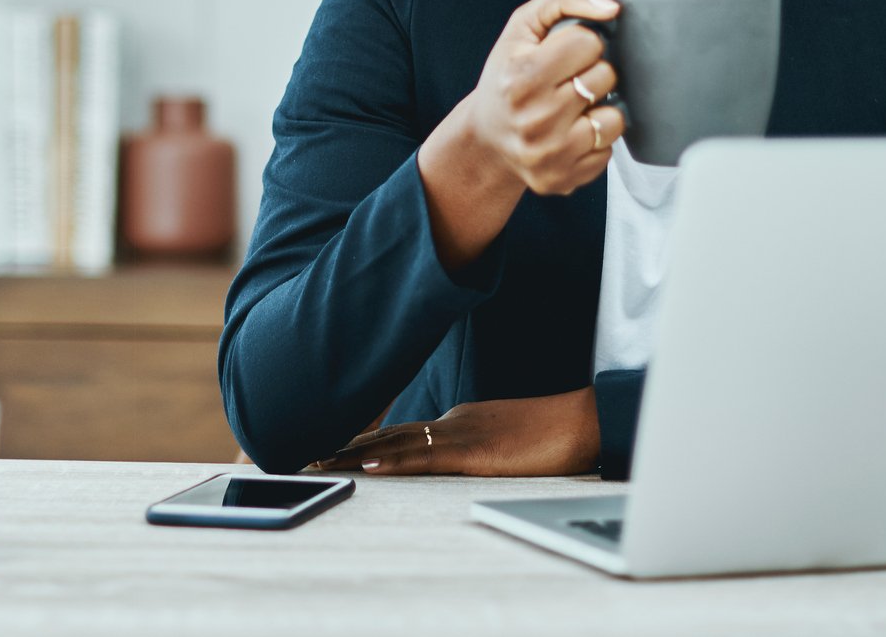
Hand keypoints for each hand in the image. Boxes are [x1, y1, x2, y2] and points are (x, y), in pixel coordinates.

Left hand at [311, 388, 599, 476]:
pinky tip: (369, 465)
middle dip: (342, 444)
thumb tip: (452, 456)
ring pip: (396, 444)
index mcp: (455, 422)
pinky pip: (427, 458)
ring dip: (354, 454)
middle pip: (386, 433)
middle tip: (303, 453)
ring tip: (316, 462)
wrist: (582, 421)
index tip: (326, 443)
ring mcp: (460, 436)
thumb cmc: (550, 433)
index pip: (397, 429)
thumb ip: (473, 444)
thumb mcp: (501, 437)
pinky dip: (394, 460)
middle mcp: (449, 424)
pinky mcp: (474, 453)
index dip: (359, 436)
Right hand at [463, 0, 624, 197]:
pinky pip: (608, 150)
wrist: (486, 138)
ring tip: (573, 108)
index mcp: (522, 77)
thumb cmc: (507, 75)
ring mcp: (550, 154)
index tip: (561, 54)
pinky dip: (595, 140)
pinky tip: (571, 133)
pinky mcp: (563, 179)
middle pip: (605, 77)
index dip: (580, 43)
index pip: (588, 42)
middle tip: (565, 81)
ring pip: (614, 118)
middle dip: (591, 73)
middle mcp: (536, 120)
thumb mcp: (522, 26)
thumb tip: (612, 9)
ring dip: (599, 109)